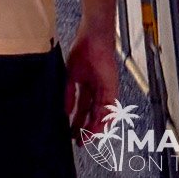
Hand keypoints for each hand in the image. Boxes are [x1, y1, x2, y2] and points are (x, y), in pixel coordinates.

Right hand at [64, 24, 117, 140]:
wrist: (93, 36)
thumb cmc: (83, 48)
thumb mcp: (71, 74)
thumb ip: (69, 93)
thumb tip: (65, 110)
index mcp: (89, 86)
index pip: (85, 108)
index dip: (79, 121)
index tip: (72, 132)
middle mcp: (99, 91)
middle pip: (93, 114)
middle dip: (86, 128)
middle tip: (79, 141)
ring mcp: (107, 90)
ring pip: (103, 115)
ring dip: (95, 128)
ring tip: (87, 139)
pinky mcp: (112, 88)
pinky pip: (109, 109)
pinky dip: (102, 119)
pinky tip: (94, 127)